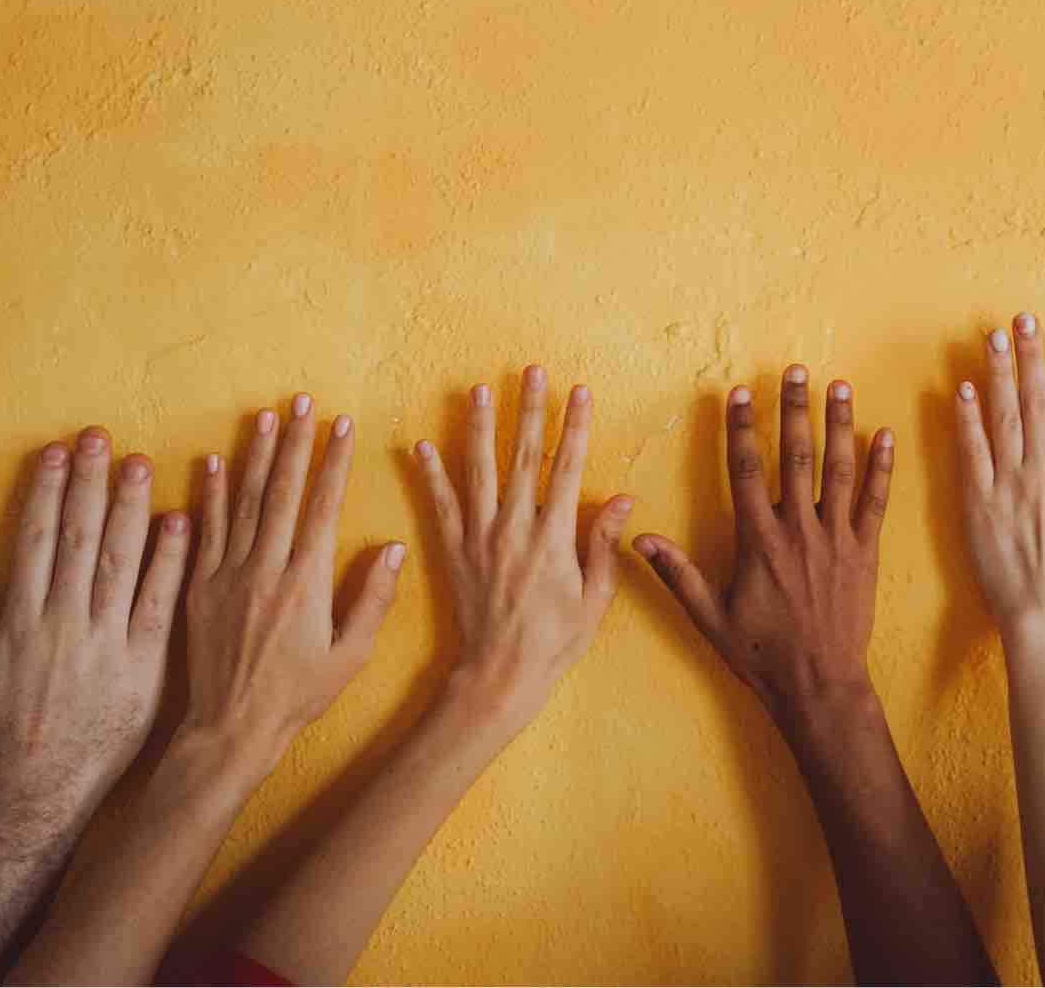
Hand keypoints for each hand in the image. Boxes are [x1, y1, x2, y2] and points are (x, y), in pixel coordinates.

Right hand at [0, 427, 188, 815]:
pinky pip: (158, 603)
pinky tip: (180, 522)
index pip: (36, 541)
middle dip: (90, 483)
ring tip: (141, 462)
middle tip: (102, 437)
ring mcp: (106, 642)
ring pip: (120, 561)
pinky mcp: (144, 664)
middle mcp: (65, 623)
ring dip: (131, 508)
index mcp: (21, 622)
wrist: (40, 792)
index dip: (46, 493)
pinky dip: (170, 562)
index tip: (56, 453)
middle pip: (79, 538)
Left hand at [183, 394, 404, 764]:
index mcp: (305, 582)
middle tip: (303, 402)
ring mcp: (227, 574)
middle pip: (281, 491)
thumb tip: (394, 547)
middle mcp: (265, 568)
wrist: (232, 727)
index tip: (342, 425)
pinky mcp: (198, 586)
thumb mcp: (350, 656)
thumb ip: (372, 599)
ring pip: (242, 501)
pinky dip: (210, 493)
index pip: (322, 506)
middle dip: (295, 442)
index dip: (333, 462)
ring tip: (265, 416)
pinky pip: (204, 530)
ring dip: (254, 455)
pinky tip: (213, 462)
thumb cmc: (298, 696)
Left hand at [411, 367, 631, 727]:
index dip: (574, 426)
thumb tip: (622, 498)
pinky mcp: (453, 552)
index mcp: (553, 537)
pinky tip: (421, 444)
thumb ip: (604, 544)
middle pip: (523, 456)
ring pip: (478, 470)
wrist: (501, 674)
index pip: (567, 468)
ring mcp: (479, 538)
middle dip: (529, 409)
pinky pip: (439, 505)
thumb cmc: (555, 642)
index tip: (579, 392)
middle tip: (531, 371)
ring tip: (479, 389)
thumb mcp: (595, 598)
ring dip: (480, 426)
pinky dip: (430, 474)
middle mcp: (514, 528)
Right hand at [633, 366, 892, 720]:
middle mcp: (799, 531)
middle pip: (797, 457)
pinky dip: (881, 468)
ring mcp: (837, 540)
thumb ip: (677, 573)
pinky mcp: (865, 553)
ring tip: (838, 386)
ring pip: (839, 470)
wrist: (819, 685)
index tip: (740, 393)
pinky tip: (885, 435)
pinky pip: (876, 502)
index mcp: (759, 541)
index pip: (747, 470)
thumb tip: (639, 538)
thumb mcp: (708, 617)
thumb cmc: (761, 654)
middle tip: (796, 370)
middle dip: (794, 409)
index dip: (743, 428)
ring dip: (839, 424)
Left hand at [953, 315, 1044, 645]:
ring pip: (1001, 418)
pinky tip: (963, 388)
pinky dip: (966, 419)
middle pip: (1036, 401)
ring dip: (997, 374)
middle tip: (1023, 319)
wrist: (1043, 616)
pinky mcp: (978, 502)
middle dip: (1030, 356)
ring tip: (992, 338)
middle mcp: (1043, 472)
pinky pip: (971, 451)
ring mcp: (1008, 485)